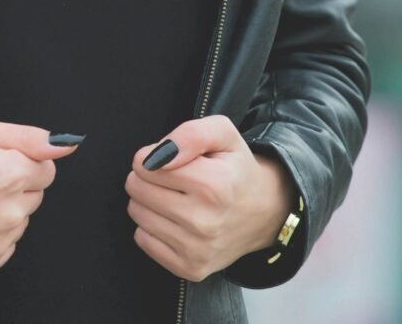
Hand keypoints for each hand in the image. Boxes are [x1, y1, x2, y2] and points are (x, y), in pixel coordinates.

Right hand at [0, 115, 81, 282]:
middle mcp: (5, 216)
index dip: (19, 158)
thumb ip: (24, 136)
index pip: (47, 168)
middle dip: (12, 183)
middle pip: (33, 195)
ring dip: (0, 210)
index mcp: (6, 176)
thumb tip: (66, 144)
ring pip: (18, 222)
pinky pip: (1, 248)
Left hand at [124, 114, 294, 282]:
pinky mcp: (191, 268)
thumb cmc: (235, 167)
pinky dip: (151, 226)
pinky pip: (143, 239)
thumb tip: (153, 158)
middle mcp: (205, 221)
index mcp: (214, 184)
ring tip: (173, 196)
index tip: (169, 159)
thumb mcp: (222, 133)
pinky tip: (174, 219)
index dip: (151, 156)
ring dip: (147, 200)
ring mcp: (198, 249)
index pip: (146, 165)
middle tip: (171, 178)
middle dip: (146, 177)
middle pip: (137, 189)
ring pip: (137, 213)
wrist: (264, 212)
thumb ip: (189, 134)